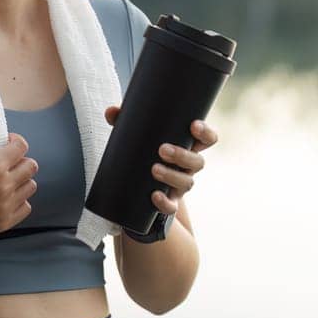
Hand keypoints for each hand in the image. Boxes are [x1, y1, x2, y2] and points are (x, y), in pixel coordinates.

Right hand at [0, 133, 37, 244]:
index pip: (21, 147)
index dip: (16, 141)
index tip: (10, 142)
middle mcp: (3, 186)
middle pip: (31, 166)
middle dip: (21, 160)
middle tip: (10, 161)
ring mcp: (5, 207)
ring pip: (30, 186)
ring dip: (21, 180)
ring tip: (7, 180)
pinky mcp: (4, 223)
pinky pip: (25, 206)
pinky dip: (18, 200)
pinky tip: (5, 197)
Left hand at [104, 107, 218, 216]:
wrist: (140, 183)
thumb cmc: (145, 150)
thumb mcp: (138, 134)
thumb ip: (126, 120)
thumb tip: (111, 111)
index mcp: (187, 145)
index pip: (207, 139)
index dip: (205, 133)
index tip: (193, 125)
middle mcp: (189, 166)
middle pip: (197, 161)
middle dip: (182, 155)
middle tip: (162, 149)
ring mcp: (181, 184)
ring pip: (187, 182)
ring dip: (172, 176)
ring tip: (154, 169)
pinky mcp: (170, 201)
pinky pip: (172, 206)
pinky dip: (165, 202)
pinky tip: (154, 196)